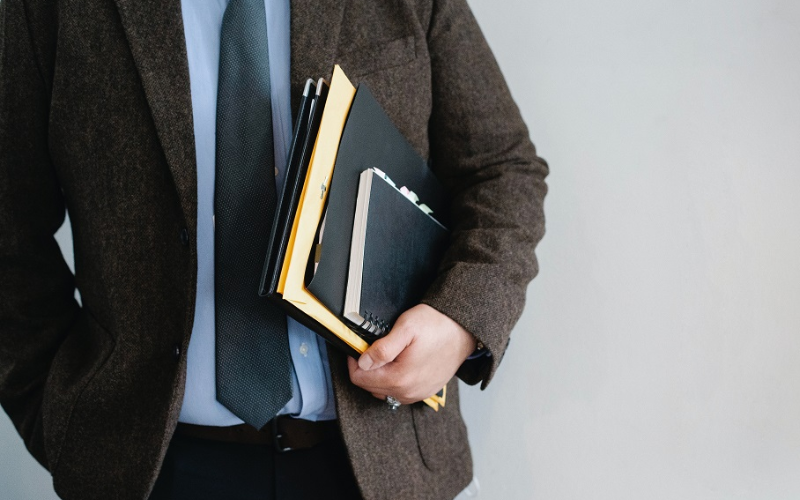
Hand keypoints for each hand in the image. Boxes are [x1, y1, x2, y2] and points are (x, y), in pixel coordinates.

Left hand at [347, 304, 477, 403]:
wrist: (464, 330)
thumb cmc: (437, 326)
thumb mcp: (406, 328)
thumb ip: (382, 348)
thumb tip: (362, 362)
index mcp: (400, 378)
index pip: (359, 378)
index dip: (355, 361)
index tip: (359, 347)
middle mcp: (407, 392)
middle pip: (370, 386)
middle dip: (367, 368)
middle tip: (374, 347)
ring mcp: (417, 394)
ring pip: (383, 391)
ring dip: (379, 375)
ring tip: (387, 354)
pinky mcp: (425, 392)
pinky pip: (398, 392)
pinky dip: (393, 380)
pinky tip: (399, 363)